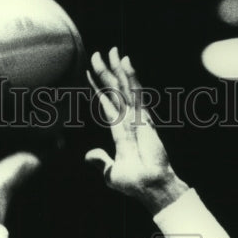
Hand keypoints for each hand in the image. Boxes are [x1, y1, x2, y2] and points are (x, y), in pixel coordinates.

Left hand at [86, 48, 188, 213]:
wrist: (150, 187)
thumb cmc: (134, 183)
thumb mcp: (111, 173)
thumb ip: (101, 161)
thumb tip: (88, 155)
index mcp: (121, 132)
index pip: (107, 105)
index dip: (99, 89)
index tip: (91, 73)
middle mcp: (129, 121)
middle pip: (115, 91)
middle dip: (107, 72)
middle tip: (98, 53)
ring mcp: (137, 117)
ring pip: (125, 88)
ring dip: (117, 69)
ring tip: (112, 50)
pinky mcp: (145, 117)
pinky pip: (135, 94)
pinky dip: (131, 77)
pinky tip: (126, 63)